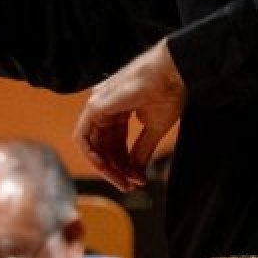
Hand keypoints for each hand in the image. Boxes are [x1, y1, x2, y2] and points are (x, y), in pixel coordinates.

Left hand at [73, 42, 186, 190]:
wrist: (174, 71)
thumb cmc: (168, 92)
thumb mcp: (154, 128)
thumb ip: (142, 150)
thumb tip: (136, 173)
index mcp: (117, 109)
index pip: (114, 142)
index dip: (124, 163)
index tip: (137, 179)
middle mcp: (103, 107)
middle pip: (102, 146)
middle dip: (115, 169)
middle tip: (130, 186)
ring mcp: (97, 105)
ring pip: (91, 145)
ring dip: (107, 168)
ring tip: (126, 182)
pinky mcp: (95, 106)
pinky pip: (83, 137)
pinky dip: (93, 156)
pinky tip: (108, 170)